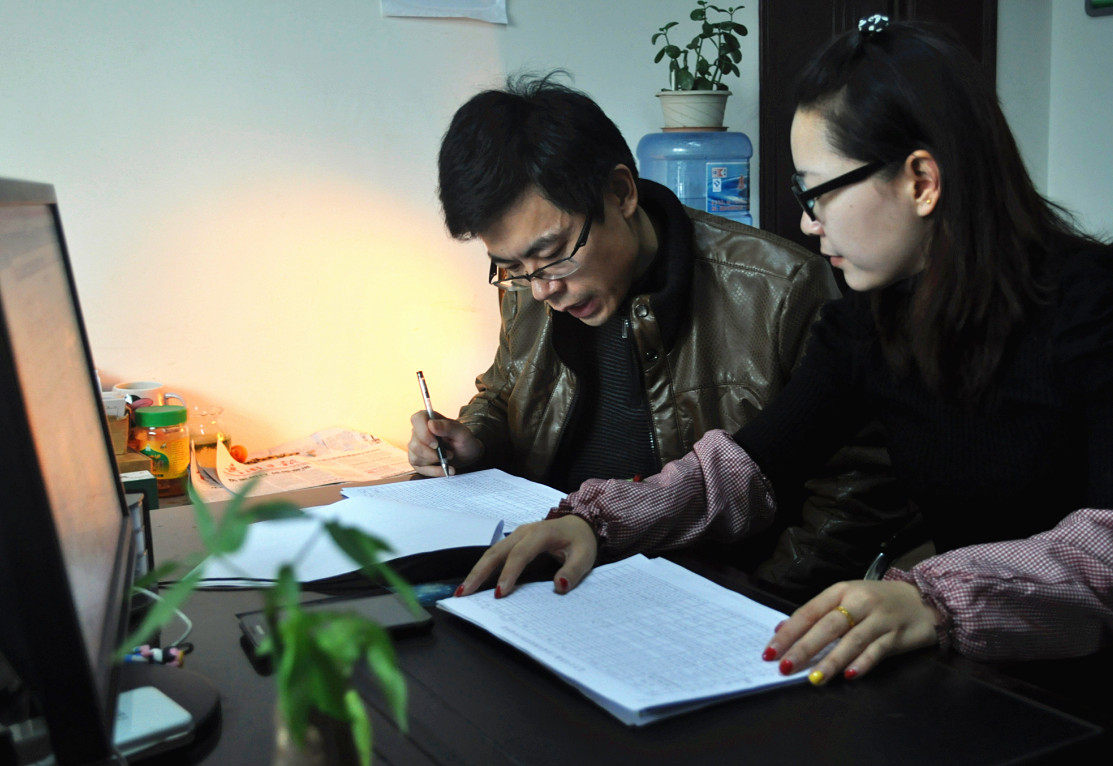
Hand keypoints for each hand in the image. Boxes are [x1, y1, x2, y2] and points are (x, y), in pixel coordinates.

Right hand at [407, 411, 483, 476]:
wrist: (467, 454)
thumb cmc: (464, 440)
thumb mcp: (462, 433)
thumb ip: (448, 427)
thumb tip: (431, 424)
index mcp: (428, 419)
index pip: (417, 419)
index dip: (424, 432)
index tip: (436, 444)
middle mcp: (419, 432)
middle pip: (415, 444)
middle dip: (433, 453)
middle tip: (449, 454)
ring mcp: (416, 447)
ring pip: (415, 457)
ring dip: (435, 461)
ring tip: (449, 458)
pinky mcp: (418, 461)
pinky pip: (419, 468)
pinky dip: (434, 471)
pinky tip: (446, 471)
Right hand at [455, 515, 597, 597]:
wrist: (580, 524)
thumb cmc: (581, 541)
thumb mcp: (585, 557)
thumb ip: (573, 571)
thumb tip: (559, 586)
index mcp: (541, 533)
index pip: (520, 554)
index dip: (508, 574)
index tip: (499, 594)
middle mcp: (523, 532)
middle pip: (496, 552)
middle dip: (479, 572)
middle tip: (464, 592)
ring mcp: (516, 535)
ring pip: (491, 552)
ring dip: (476, 571)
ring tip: (462, 590)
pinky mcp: (513, 541)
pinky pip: (495, 554)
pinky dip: (483, 568)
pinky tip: (474, 582)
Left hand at [762, 580, 941, 684]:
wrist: (922, 600)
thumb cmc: (875, 601)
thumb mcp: (845, 598)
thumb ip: (816, 614)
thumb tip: (781, 629)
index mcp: (840, 591)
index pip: (809, 611)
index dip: (789, 632)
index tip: (770, 651)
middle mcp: (859, 602)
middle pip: (828, 626)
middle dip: (804, 648)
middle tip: (785, 667)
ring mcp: (879, 619)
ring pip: (852, 641)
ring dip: (832, 661)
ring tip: (814, 678)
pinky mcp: (897, 636)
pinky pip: (877, 651)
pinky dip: (863, 663)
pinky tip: (850, 676)